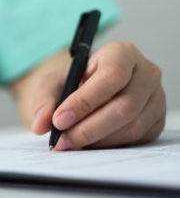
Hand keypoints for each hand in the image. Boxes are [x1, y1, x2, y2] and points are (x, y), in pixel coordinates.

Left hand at [23, 42, 165, 150]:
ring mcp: (156, 98)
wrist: (86, 92)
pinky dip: (109, 145)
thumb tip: (41, 124)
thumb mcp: (51, 83)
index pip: (112, 76)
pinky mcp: (156, 121)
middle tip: (61, 140)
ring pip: (131, 126)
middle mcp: (146, 73)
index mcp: (122, 53)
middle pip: (124, 106)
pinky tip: (88, 143)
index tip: (59, 120)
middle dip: (88, 128)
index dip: (85, 101)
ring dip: (97, 139)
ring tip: (70, 142)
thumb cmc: (71, 82)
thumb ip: (44, 100)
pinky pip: (136, 138)